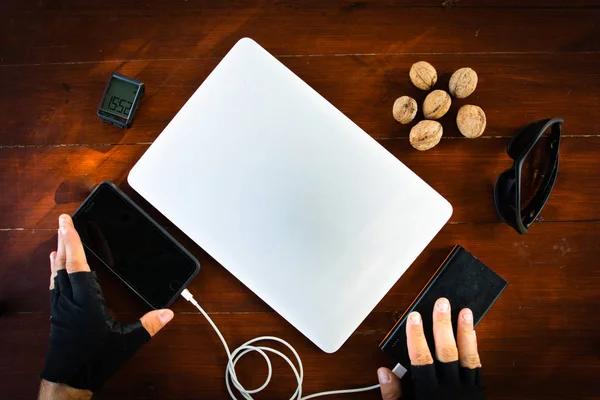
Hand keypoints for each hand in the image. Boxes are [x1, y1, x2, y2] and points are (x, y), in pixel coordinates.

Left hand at [40, 214, 174, 393]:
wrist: (68, 379)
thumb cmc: (92, 360)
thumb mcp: (126, 343)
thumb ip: (148, 326)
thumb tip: (167, 313)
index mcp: (85, 302)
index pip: (77, 264)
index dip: (72, 241)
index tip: (67, 223)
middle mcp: (68, 300)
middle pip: (62, 263)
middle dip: (63, 240)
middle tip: (62, 222)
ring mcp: (60, 307)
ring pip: (56, 273)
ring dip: (58, 253)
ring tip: (59, 239)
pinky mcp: (57, 314)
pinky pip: (54, 284)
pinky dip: (55, 270)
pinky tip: (55, 267)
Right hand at [377, 297, 482, 399]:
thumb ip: (393, 396)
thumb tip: (384, 373)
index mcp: (429, 395)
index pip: (421, 360)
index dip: (416, 337)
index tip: (413, 317)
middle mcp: (451, 392)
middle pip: (447, 353)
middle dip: (442, 326)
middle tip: (441, 303)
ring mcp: (467, 392)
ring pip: (467, 358)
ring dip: (465, 333)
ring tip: (465, 312)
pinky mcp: (478, 394)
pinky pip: (478, 368)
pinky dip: (474, 350)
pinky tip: (472, 335)